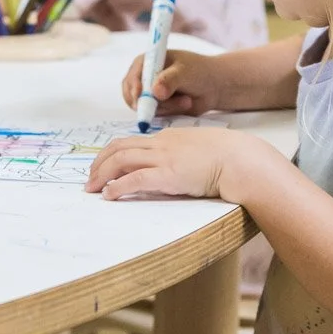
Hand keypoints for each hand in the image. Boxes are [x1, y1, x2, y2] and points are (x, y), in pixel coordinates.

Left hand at [85, 127, 272, 201]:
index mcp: (169, 138)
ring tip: (92, 189)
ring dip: (101, 175)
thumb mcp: (202, 151)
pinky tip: (109, 196)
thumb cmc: (230, 158)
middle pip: (118, 148)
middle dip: (99, 163)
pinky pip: (134, 178)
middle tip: (90, 180)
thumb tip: (179, 169)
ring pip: (121, 159)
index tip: (103, 167)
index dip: (112, 154)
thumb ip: (186, 156)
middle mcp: (161, 144)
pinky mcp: (168, 175)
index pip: (131, 142)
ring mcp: (164, 158)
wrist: (242, 159)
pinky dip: (117, 186)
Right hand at [118, 49, 242, 117]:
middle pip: (133, 95)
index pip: (133, 76)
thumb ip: (170, 80)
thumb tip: (155, 92)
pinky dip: (171, 112)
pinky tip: (185, 104)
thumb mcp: (185, 72)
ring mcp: (149, 95)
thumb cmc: (199, 72)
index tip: (141, 97)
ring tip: (186, 100)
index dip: (134, 88)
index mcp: (146, 62)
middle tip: (169, 103)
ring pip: (147, 108)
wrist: (213, 86)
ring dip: (168, 107)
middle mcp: (143, 78)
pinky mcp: (157, 108)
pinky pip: (156, 116)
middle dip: (151, 103)